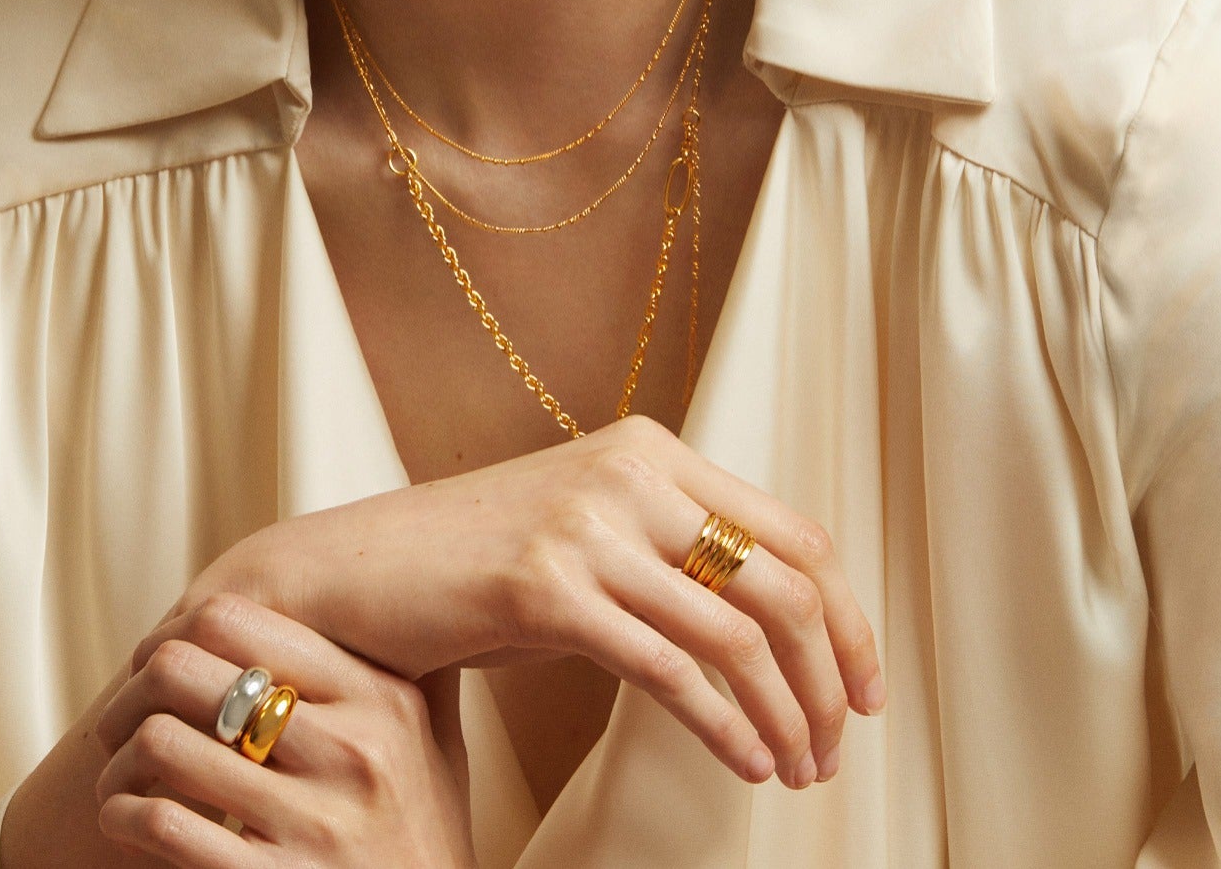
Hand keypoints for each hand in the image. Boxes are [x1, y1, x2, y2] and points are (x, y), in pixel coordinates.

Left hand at [93, 594, 476, 868]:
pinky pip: (165, 826)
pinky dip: (125, 816)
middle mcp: (351, 750)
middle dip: (136, 691)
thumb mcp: (435, 741)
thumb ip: (410, 668)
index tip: (159, 659)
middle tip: (124, 718)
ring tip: (121, 774)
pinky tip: (128, 818)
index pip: (236, 621)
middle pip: (185, 670)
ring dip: (122, 761)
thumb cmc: (423, 830)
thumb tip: (390, 591)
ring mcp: (314, 822)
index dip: (175, 633)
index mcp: (381, 697)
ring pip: (164, 744)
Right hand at [174, 413, 885, 792]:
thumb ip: (668, 551)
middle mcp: (627, 474)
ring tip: (796, 770)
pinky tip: (743, 765)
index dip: (847, 617)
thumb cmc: (476, 564)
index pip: (793, 531)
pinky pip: (670, 671)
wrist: (356, 570)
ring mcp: (586, 526)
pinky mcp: (545, 587)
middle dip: (828, 677)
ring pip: (735, 633)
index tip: (864, 687)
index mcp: (649, 450)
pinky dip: (724, 728)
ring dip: (785, 716)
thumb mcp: (587, 532)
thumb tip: (772, 623)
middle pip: (781, 582)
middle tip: (836, 747)